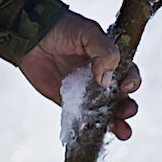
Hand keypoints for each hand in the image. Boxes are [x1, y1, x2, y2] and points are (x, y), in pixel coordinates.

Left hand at [18, 12, 140, 139]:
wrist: (29, 34)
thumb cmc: (61, 28)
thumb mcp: (87, 32)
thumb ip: (104, 51)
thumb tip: (106, 80)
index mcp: (108, 58)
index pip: (129, 72)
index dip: (132, 81)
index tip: (127, 86)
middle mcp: (99, 75)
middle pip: (122, 97)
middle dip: (128, 107)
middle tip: (127, 112)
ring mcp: (84, 90)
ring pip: (106, 111)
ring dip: (117, 123)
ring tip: (123, 132)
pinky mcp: (67, 101)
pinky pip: (83, 118)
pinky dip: (92, 128)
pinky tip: (97, 134)